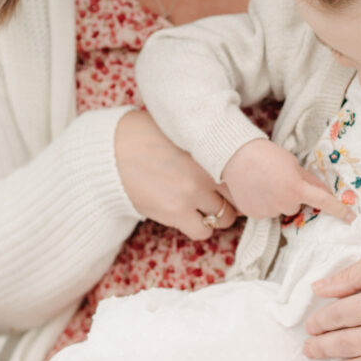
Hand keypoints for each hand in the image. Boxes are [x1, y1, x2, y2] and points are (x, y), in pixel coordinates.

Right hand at [115, 110, 238, 239]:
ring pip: (226, 218)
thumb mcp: (182, 129)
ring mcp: (192, 194)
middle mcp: (206, 170)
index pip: (247, 170)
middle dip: (236, 198)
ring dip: (219, 215)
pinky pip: (203, 232)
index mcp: (210, 146)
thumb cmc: (145, 135)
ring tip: (205, 207)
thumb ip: (207, 140)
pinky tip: (190, 216)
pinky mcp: (176, 213)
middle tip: (224, 196)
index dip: (247, 179)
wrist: (112, 152)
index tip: (243, 182)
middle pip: (242, 196)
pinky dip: (200, 227)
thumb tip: (230, 147)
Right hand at [223, 139, 355, 222]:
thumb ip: (307, 179)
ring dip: (276, 200)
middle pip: (296, 205)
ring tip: (262, 182)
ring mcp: (268, 211)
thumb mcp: (292, 163)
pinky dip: (262, 203)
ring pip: (280, 209)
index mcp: (297, 189)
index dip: (339, 210)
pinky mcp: (254, 215)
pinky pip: (265, 211)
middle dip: (291, 195)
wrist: (234, 156)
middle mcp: (285, 204)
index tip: (351, 218)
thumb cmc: (266, 154)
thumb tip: (321, 191)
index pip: (323, 202)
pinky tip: (253, 189)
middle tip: (278, 179)